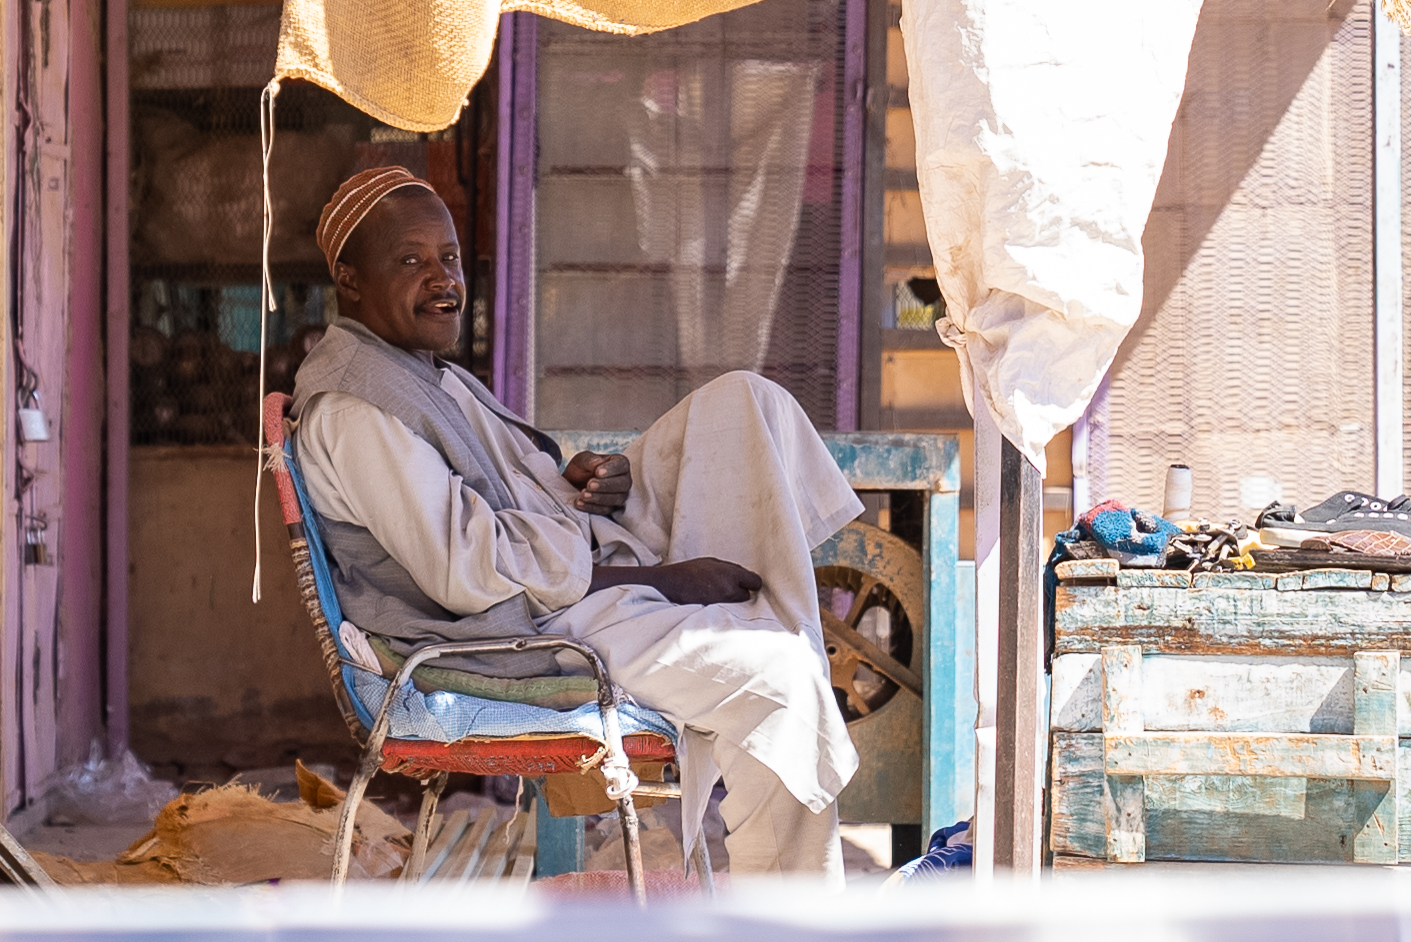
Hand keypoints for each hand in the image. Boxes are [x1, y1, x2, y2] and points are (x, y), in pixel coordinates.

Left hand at [562, 451, 630, 514]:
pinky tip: (580, 503)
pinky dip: (592, 507)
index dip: (611, 469)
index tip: (597, 472)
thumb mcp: (582, 460)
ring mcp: (620, 495)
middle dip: (605, 485)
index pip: (622, 465)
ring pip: (616, 499)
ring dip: (598, 498)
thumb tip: (598, 462)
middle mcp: (624, 479)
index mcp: (620, 463)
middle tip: (589, 485)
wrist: (572, 484)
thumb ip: (590, 460)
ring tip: (583, 495)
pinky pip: (606, 510)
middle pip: (623, 484)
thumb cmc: (581, 468)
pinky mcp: (611, 508)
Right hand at [589, 558, 762, 605]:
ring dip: (732, 608)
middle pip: (747, 597)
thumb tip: (745, 578)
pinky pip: (725, 617)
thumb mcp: (709, 563)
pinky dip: (722, 616)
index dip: (751, 585)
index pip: (754, 582)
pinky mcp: (711, 615)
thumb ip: (728, 570)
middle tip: (730, 597)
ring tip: (720, 605)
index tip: (747, 587)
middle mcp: (727, 587)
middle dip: (740, 597)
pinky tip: (714, 613)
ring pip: (737, 609)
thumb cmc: (686, 573)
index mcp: (728, 572)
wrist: (664, 586)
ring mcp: (720, 602)